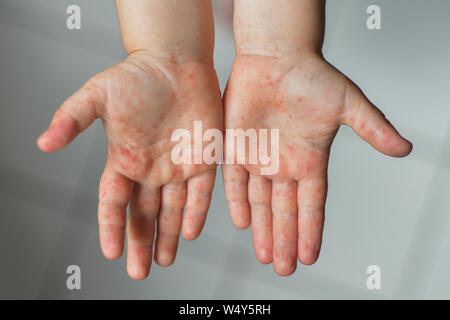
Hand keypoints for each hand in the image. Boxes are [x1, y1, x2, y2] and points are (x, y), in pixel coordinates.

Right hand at [37, 52, 222, 278]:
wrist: (175, 61)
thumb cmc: (136, 75)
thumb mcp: (98, 94)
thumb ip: (72, 119)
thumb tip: (43, 143)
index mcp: (124, 160)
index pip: (113, 202)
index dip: (111, 227)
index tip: (111, 252)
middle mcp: (150, 170)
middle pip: (142, 214)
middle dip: (140, 243)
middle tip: (138, 272)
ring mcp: (177, 167)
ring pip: (171, 210)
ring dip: (168, 236)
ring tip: (163, 261)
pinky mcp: (203, 159)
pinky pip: (200, 193)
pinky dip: (195, 212)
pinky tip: (189, 232)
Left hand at [222, 53, 411, 275]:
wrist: (275, 56)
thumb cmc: (312, 76)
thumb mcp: (348, 104)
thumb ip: (372, 128)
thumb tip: (404, 149)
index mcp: (310, 160)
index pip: (312, 205)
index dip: (311, 231)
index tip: (309, 257)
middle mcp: (283, 164)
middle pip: (284, 212)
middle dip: (284, 240)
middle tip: (284, 269)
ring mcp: (258, 158)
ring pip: (260, 203)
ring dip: (262, 229)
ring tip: (266, 256)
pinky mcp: (235, 147)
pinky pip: (235, 181)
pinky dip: (238, 202)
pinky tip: (243, 223)